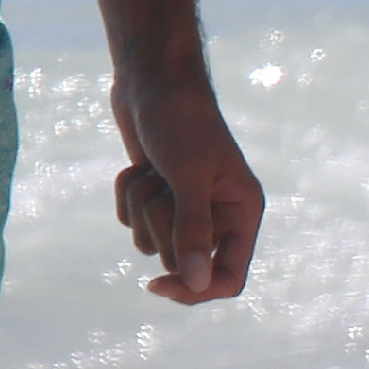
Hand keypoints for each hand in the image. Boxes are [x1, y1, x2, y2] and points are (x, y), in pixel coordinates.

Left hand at [112, 69, 264, 303]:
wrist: (152, 79)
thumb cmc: (181, 120)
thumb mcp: (188, 176)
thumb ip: (193, 230)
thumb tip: (194, 283)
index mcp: (242, 212)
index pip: (229, 278)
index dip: (196, 290)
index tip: (158, 285)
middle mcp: (219, 215)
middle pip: (182, 263)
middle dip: (160, 226)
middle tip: (163, 186)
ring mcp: (185, 207)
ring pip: (151, 243)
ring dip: (140, 206)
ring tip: (153, 169)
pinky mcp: (157, 197)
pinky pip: (130, 223)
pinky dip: (127, 195)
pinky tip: (141, 164)